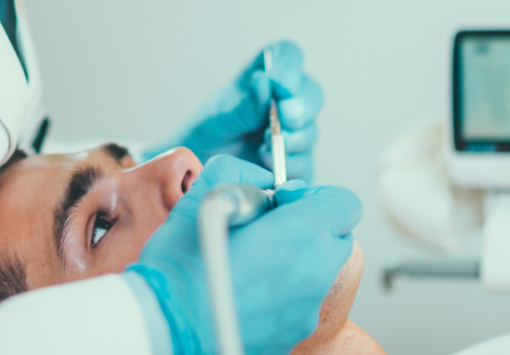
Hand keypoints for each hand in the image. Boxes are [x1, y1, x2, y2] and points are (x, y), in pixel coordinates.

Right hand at [126, 156, 361, 354]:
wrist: (165, 325)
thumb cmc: (181, 263)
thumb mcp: (205, 194)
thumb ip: (242, 174)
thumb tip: (261, 183)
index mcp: (300, 235)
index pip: (344, 204)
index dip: (314, 195)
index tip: (281, 201)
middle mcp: (312, 275)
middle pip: (336, 239)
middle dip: (308, 226)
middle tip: (265, 227)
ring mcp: (304, 312)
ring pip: (316, 273)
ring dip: (293, 259)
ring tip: (246, 260)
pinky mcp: (290, 336)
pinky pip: (296, 304)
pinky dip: (278, 292)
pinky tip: (240, 289)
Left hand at [146, 41, 322, 182]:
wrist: (198, 169)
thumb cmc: (208, 132)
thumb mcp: (219, 117)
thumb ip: (244, 104)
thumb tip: (265, 82)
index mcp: (265, 76)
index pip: (287, 55)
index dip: (289, 66)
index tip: (281, 84)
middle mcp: (284, 101)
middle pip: (311, 94)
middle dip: (301, 106)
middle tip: (286, 117)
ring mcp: (293, 132)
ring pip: (310, 130)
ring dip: (293, 139)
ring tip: (263, 148)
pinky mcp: (296, 162)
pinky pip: (305, 163)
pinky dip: (290, 164)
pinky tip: (267, 166)